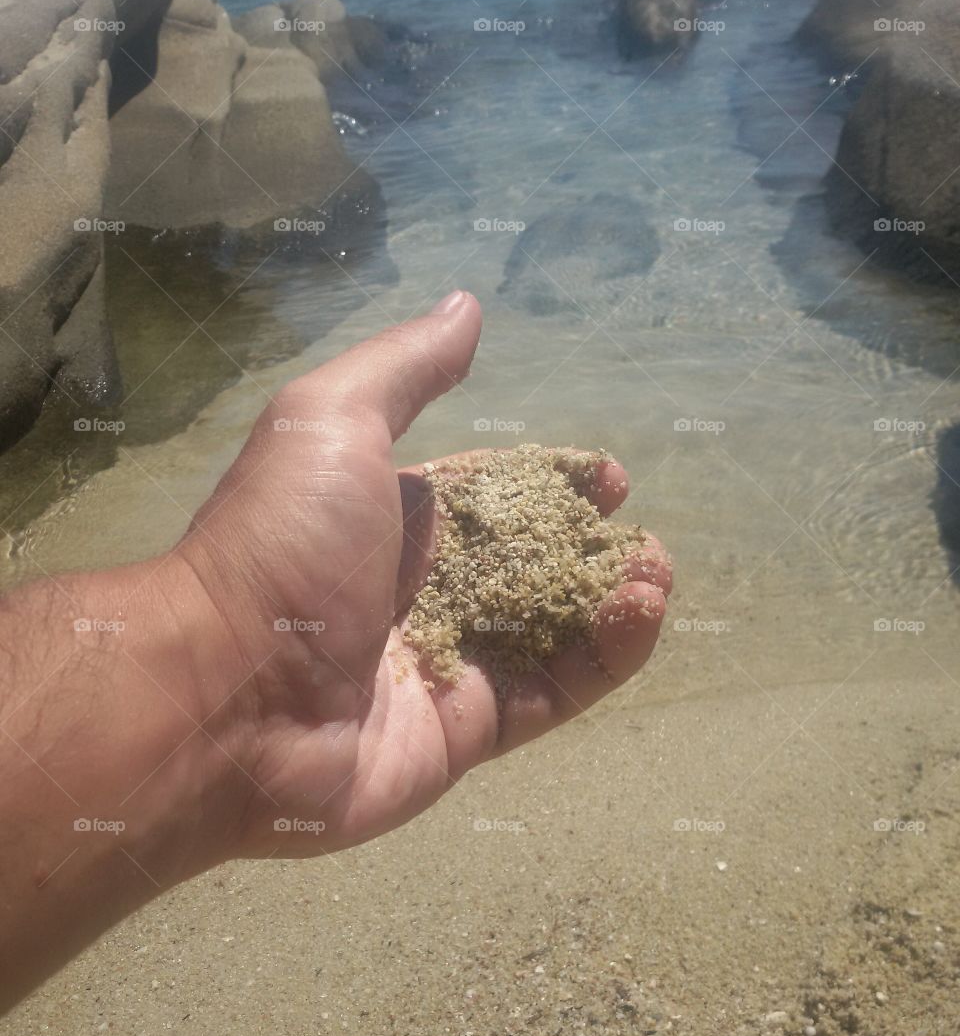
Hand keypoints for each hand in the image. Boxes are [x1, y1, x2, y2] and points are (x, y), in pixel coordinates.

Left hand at [177, 292, 671, 858]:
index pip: (490, 497)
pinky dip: (605, 656)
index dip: (549, 485)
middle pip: (526, 564)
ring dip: (612, 597)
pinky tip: (640, 613)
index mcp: (389, 520)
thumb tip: (466, 305)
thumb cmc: (283, 542)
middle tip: (638, 536)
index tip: (607, 477)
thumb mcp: (334, 420)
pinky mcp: (467, 731)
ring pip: (550, 628)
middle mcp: (420, 590)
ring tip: (655, 571)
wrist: (230, 693)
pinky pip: (552, 692)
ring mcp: (446, 663)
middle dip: (587, 545)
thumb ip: (407, 368)